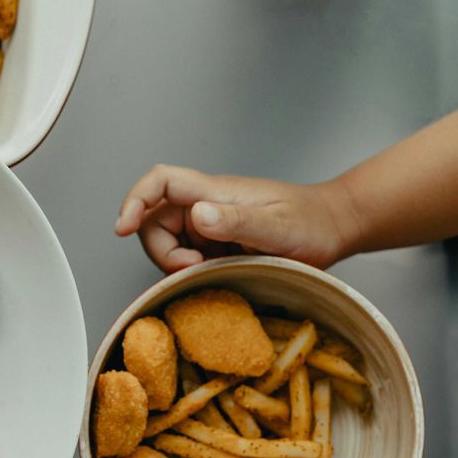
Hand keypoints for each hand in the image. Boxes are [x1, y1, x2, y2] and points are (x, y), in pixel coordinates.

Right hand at [113, 165, 362, 272]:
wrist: (335, 227)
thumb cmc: (312, 222)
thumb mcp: (277, 226)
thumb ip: (237, 220)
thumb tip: (197, 216)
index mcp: (214, 192)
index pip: (160, 182)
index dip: (134, 200)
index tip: (123, 228)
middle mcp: (206, 206)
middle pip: (155, 221)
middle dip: (161, 250)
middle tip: (192, 268)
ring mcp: (211, 226)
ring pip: (169, 243)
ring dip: (178, 263)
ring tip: (211, 271)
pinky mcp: (218, 244)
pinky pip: (188, 256)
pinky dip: (192, 270)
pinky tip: (217, 275)